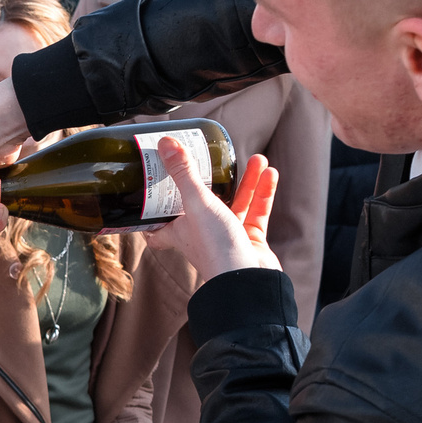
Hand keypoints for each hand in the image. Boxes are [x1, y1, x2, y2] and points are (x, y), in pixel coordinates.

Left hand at [151, 141, 279, 283]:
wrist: (248, 279)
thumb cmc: (215, 248)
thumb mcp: (196, 203)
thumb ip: (184, 173)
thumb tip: (166, 143)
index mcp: (180, 232)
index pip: (158, 228)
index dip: (153, 214)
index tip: (151, 195)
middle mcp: (202, 235)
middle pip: (204, 205)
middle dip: (213, 181)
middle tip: (217, 160)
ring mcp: (228, 238)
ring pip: (237, 203)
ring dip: (248, 181)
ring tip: (258, 158)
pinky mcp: (250, 241)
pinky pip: (257, 212)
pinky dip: (264, 193)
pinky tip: (270, 174)